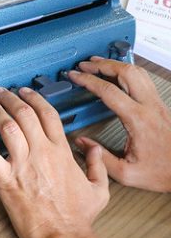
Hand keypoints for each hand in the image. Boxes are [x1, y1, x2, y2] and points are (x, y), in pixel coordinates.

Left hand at [0, 87, 107, 237]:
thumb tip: (92, 147)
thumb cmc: (77, 217)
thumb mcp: (99, 189)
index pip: (48, 115)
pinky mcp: (6, 180)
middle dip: (10, 98)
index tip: (26, 91)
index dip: (35, 98)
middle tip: (0, 91)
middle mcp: (42, 153)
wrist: (63, 237)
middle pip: (24, 115)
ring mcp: (23, 165)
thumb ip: (97, 164)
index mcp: (62, 152)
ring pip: (6, 127)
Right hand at [69, 58, 170, 192]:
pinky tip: (119, 74)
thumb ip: (101, 158)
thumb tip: (81, 143)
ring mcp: (157, 104)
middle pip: (125, 72)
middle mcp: (149, 107)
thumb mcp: (126, 173)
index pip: (108, 91)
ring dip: (116, 65)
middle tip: (85, 64)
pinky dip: (128, 72)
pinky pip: (144, 79)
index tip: (75, 76)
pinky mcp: (161, 105)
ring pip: (137, 72)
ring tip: (99, 63)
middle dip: (102, 64)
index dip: (88, 80)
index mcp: (138, 120)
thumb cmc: (163, 173)